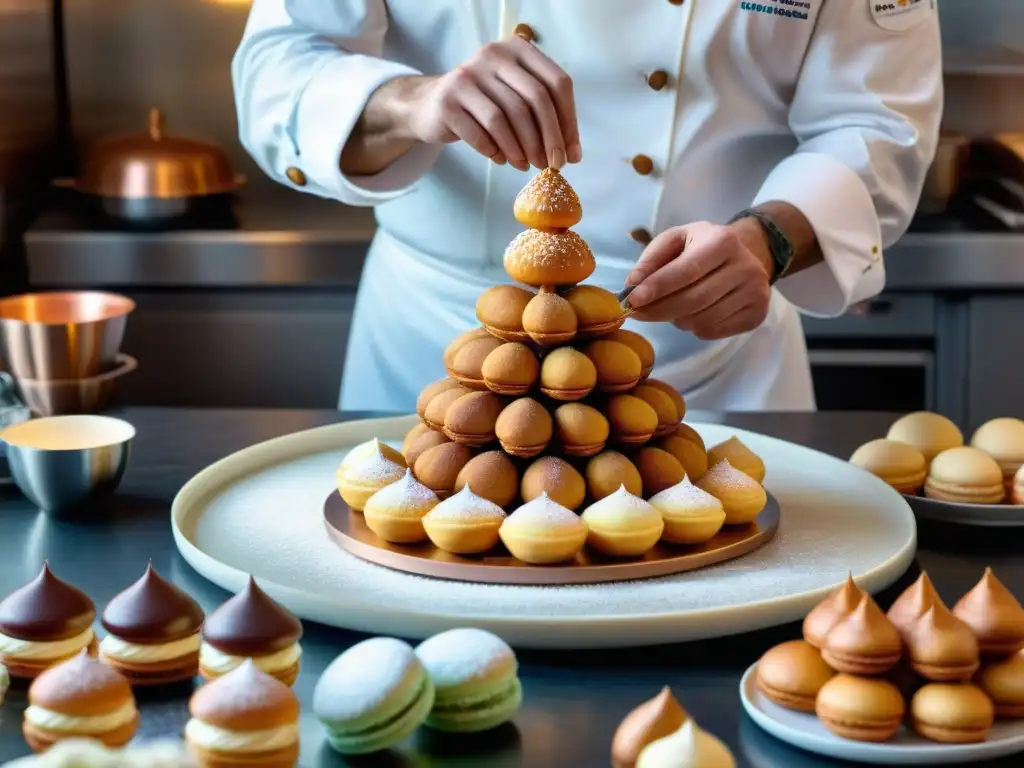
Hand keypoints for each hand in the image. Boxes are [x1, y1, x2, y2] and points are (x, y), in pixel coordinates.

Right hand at [396, 37, 579, 170]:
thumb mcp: (514, 95)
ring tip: (527, 165)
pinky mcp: (448, 102)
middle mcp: (493, 56)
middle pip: (535, 100)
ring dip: (522, 149)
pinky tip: (502, 160)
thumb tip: (571, 153)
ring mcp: (467, 77)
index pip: (557, 83)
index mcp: (517, 49)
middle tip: (552, 165)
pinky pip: (480, 134)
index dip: (569, 121)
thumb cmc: (483, 104)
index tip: (572, 154)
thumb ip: (543, 114)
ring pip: (507, 118)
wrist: (431, 105)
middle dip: (549, 139)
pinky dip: (496, 151)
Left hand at [624, 220, 773, 340]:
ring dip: (677, 320)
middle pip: (694, 300)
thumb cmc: (701, 246)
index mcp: (723, 241)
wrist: (744, 254)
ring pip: (702, 320)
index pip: (687, 270)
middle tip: (638, 313)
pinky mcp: (758, 314)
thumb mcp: (676, 240)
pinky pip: (714, 332)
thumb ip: (651, 259)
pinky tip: (692, 313)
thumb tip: (632, 284)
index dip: (658, 288)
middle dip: (660, 310)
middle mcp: (745, 267)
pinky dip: (695, 328)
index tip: (633, 300)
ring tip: (670, 308)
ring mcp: (755, 292)